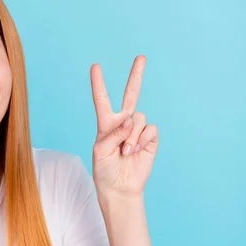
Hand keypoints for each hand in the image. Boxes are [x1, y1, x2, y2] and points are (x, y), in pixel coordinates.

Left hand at [90, 55, 158, 200]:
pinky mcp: (150, 139)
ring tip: (125, 152)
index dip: (99, 83)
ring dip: (131, 136)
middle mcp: (123, 123)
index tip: (95, 66)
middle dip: (136, 75)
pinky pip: (149, 129)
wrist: (120, 188)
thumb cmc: (105, 170)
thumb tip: (130, 120)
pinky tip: (136, 151)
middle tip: (141, 57)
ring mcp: (138, 130)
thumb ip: (113, 133)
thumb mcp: (100, 151)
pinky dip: (141, 140)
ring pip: (138, 118)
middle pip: (131, 94)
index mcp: (106, 123)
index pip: (102, 100)